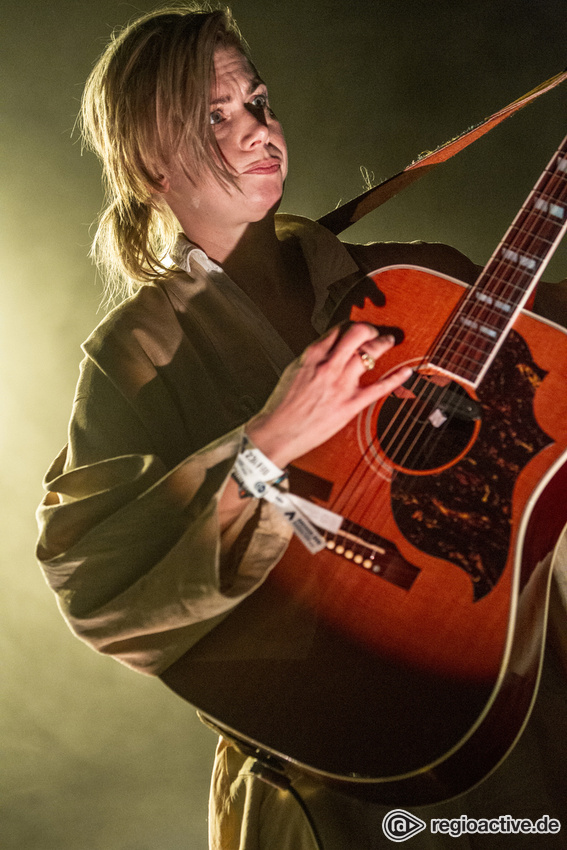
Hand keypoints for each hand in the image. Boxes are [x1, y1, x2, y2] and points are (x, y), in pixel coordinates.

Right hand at [246, 323, 411, 467]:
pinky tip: (406, 371)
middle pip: (357, 333)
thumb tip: (329, 349)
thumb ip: (313, 358)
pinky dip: (396, 378)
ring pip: (370, 353)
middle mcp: (328, 365)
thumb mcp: (293, 371)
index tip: (356, 329)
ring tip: (389, 341)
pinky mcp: (350, 405)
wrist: (277, 433)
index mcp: (312, 355)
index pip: (338, 329)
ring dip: (384, 343)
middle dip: (370, 328)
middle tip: (375, 331)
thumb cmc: (282, 406)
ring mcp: (341, 384)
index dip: (351, 326)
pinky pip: (379, 387)